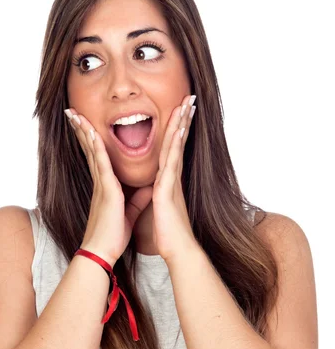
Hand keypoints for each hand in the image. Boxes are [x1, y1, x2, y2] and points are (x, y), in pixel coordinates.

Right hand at [64, 108, 152, 266]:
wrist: (103, 252)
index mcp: (106, 187)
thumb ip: (137, 199)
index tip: (87, 124)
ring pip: (93, 151)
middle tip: (72, 111)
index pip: (98, 157)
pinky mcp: (106, 190)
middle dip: (82, 129)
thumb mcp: (129, 213)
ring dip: (84, 130)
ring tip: (75, 113)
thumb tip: (147, 189)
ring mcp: (101, 184)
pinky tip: (90, 131)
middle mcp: (101, 182)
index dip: (92, 140)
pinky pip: (100, 163)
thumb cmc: (112, 235)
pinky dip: (95, 146)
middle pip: (91, 149)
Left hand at [151, 95, 197, 263]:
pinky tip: (178, 131)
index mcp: (168, 181)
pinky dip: (175, 145)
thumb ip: (161, 194)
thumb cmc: (170, 232)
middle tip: (188, 98)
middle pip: (177, 142)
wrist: (177, 249)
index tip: (180, 112)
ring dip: (181, 125)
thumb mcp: (162, 208)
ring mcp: (172, 182)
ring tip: (186, 105)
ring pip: (176, 147)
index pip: (173, 149)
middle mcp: (172, 178)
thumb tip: (160, 188)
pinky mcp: (168, 190)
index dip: (177, 130)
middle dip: (183, 120)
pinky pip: (171, 163)